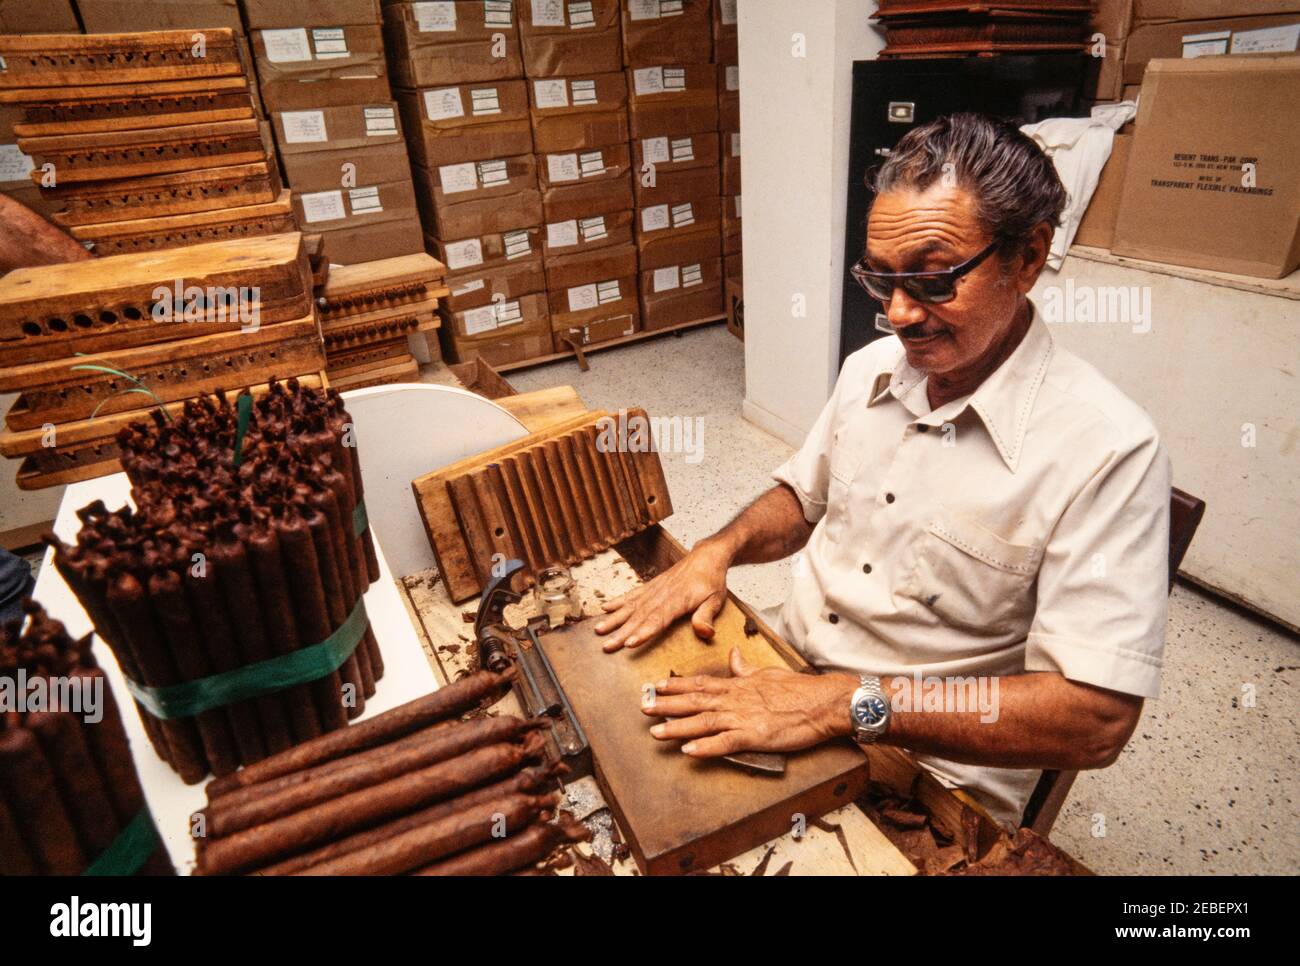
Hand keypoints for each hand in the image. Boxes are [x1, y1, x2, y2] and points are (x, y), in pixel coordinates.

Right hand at [594, 539, 731, 652]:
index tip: (629, 643)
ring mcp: (654, 589)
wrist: (705, 556)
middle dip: (621, 632)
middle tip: (606, 646)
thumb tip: (704, 632)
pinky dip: (618, 602)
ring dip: (614, 619)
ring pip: (631, 606)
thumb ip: (707, 616)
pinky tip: (605, 608)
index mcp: (678, 600)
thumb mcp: (716, 599)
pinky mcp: (651, 586)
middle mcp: (661, 594)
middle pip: (639, 616)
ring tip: (599, 630)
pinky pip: (632, 595)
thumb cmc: (712, 580)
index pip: (658, 619)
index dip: (643, 632)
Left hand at [642, 649, 856, 756]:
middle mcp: (735, 699)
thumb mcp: (767, 673)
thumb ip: (745, 669)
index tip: (656, 687)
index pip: (701, 684)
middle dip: (667, 705)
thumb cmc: (798, 689)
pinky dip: (705, 747)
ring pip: (703, 721)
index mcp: (738, 685)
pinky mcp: (755, 736)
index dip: (676, 686)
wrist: (822, 702)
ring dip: (678, 727)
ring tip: (656, 731)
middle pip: (695, 701)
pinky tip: (688, 751)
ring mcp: (743, 717)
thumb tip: (733, 655)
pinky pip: (725, 743)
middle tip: (644, 707)